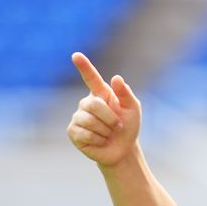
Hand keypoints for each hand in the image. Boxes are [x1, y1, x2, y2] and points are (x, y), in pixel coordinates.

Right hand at [66, 52, 141, 166]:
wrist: (123, 150)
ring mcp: (78, 117)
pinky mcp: (73, 131)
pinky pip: (85, 134)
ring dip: (105, 131)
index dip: (84, 67)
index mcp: (101, 94)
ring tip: (108, 134)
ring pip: (90, 121)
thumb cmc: (128, 127)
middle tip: (117, 126)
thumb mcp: (133, 109)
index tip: (76, 55)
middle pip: (94, 105)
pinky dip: (98, 140)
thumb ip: (126, 94)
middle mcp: (86, 103)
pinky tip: (100, 141)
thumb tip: (116, 78)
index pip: (91, 78)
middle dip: (110, 119)